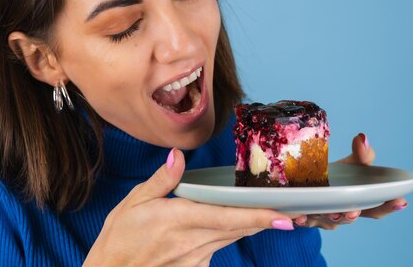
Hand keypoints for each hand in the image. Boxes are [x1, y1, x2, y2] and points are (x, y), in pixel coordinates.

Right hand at [84, 149, 300, 266]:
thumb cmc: (120, 237)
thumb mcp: (135, 201)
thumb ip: (162, 179)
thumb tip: (178, 155)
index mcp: (179, 219)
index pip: (228, 217)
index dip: (258, 217)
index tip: (284, 215)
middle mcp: (192, 241)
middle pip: (238, 228)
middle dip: (265, 219)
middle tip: (292, 212)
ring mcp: (195, 259)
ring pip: (231, 237)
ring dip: (249, 225)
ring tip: (270, 214)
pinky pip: (218, 247)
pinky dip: (226, 235)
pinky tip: (225, 225)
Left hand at [294, 133, 408, 229]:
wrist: (309, 185)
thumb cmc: (337, 177)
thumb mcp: (351, 165)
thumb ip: (361, 155)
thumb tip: (362, 138)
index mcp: (359, 202)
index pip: (377, 208)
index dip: (389, 206)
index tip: (400, 200)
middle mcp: (344, 213)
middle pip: (352, 217)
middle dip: (353, 215)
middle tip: (354, 211)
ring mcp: (324, 217)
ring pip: (328, 220)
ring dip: (330, 217)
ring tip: (332, 212)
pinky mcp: (305, 217)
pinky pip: (303, 220)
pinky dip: (303, 219)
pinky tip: (300, 216)